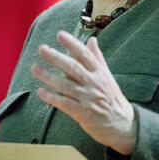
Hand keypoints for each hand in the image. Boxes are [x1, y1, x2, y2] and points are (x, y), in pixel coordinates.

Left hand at [31, 30, 136, 154]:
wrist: (123, 124)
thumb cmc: (112, 98)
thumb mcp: (107, 76)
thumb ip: (98, 58)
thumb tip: (92, 40)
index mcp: (100, 72)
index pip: (85, 54)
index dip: (72, 44)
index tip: (60, 35)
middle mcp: (94, 83)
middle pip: (73, 67)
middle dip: (56, 57)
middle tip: (42, 48)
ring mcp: (88, 98)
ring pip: (65, 85)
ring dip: (48, 76)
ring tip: (35, 68)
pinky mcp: (83, 113)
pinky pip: (65, 103)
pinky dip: (52, 97)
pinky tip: (41, 92)